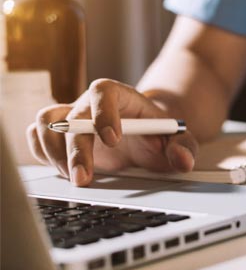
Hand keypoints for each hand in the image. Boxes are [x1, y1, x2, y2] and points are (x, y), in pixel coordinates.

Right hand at [26, 79, 197, 186]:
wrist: (147, 134)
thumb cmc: (160, 134)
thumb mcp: (179, 138)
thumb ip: (184, 147)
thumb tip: (182, 161)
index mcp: (121, 96)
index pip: (103, 91)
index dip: (103, 112)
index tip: (112, 140)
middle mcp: (91, 104)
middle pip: (72, 115)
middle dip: (76, 148)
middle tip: (85, 177)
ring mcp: (72, 118)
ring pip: (46, 122)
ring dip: (54, 152)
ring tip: (75, 176)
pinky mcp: (60, 136)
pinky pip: (37, 137)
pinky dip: (43, 155)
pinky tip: (64, 171)